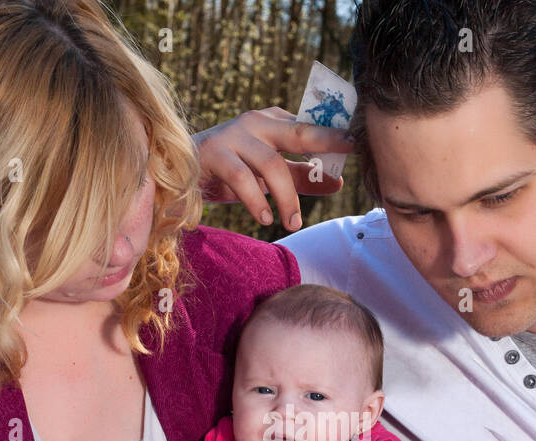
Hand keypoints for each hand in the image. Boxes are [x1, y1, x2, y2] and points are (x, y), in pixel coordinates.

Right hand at [192, 107, 353, 230]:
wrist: (175, 173)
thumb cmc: (228, 172)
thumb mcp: (268, 175)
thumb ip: (301, 177)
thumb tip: (338, 182)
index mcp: (272, 123)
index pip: (311, 128)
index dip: (336, 135)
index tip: (360, 143)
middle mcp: (255, 122)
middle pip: (298, 132)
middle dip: (326, 142)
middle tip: (347, 157)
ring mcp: (233, 135)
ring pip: (271, 163)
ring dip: (286, 197)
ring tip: (290, 222)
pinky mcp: (212, 154)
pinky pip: (241, 178)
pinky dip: (256, 200)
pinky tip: (264, 218)